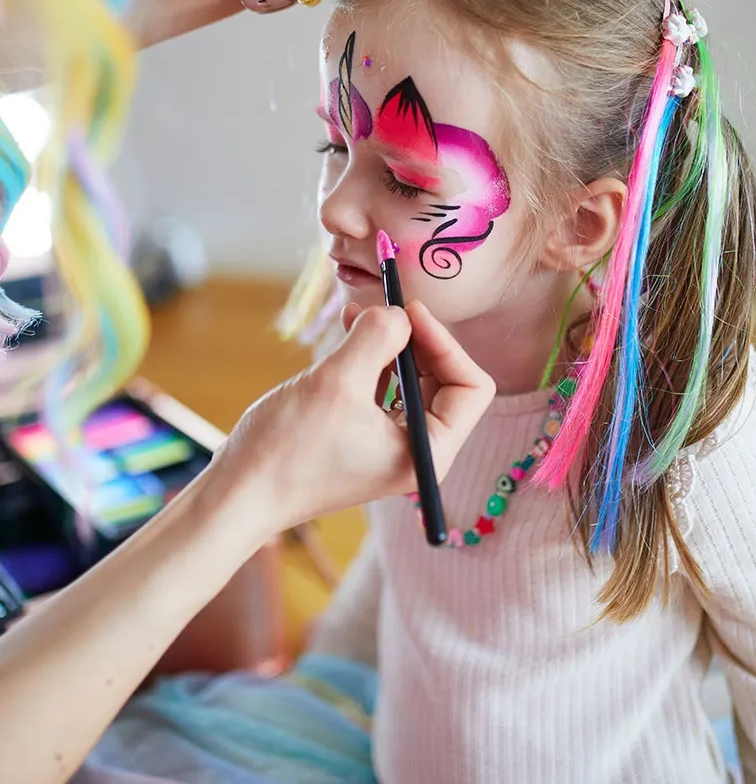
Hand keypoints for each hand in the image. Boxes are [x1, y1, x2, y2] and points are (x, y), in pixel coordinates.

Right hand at [210, 302, 493, 545]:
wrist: (238, 493)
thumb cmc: (288, 449)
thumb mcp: (338, 382)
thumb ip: (378, 338)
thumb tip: (399, 312)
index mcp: (430, 451)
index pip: (471, 387)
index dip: (447, 343)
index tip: (410, 313)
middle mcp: (419, 450)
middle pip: (444, 379)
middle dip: (417, 340)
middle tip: (387, 308)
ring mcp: (391, 443)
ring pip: (411, 377)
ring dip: (391, 343)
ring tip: (362, 312)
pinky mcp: (364, 433)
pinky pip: (382, 385)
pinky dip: (370, 356)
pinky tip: (350, 327)